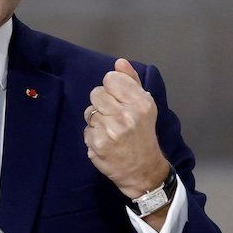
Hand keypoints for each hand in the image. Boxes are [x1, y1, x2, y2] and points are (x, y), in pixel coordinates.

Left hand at [84, 58, 169, 200]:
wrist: (143, 170)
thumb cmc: (143, 134)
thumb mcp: (145, 106)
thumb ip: (131, 82)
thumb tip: (119, 62)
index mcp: (140, 103)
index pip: (110, 79)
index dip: (112, 88)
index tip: (118, 99)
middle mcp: (125, 115)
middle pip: (96, 93)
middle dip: (103, 103)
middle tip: (114, 116)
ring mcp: (109, 131)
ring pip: (89, 111)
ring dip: (97, 119)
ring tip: (111, 129)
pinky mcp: (96, 144)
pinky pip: (86, 129)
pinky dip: (94, 134)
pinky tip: (106, 141)